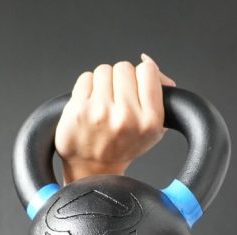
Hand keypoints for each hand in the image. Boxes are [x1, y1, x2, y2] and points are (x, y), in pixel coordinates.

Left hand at [55, 54, 176, 182]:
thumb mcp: (152, 128)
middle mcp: (126, 117)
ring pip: (103, 70)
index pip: (147, 71)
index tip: (136, 86)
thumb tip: (152, 64)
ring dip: (102, 83)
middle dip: (120, 80)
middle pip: (124, 68)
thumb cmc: (122, 146)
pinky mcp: (79, 110)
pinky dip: (86, 88)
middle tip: (117, 100)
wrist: (93, 169)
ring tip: (103, 103)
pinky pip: (85, 78)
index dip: (141, 75)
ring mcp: (101, 112)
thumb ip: (158, 94)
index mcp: (150, 120)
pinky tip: (90, 105)